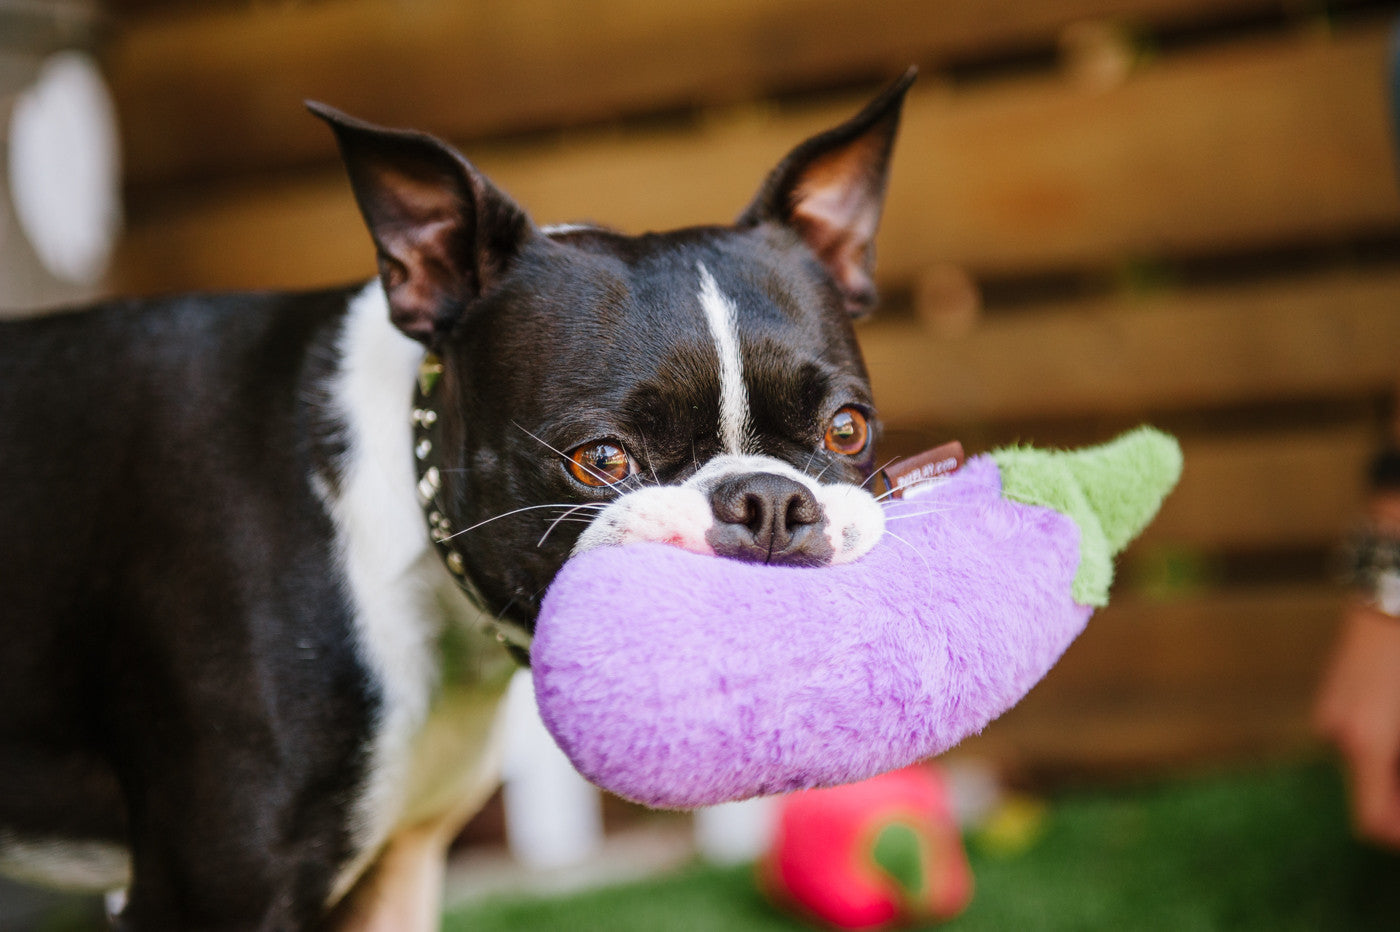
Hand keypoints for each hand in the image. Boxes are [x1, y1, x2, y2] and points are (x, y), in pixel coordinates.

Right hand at [1314, 601, 1399, 847]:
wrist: (1397, 581)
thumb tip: (1397, 807)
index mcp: (1365, 741)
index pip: (1372, 822)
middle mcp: (1338, 731)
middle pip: (1372, 795)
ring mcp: (1334, 710)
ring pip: (1369, 767)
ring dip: (1397, 773)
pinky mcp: (1339, 694)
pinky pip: (1365, 739)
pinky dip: (1390, 747)